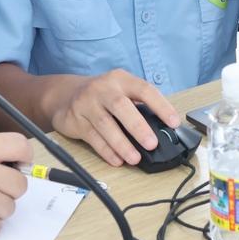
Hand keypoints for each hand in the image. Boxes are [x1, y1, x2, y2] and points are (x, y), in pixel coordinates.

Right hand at [48, 69, 179, 166]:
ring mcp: (86, 103)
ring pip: (105, 124)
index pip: (144, 89)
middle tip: (152, 144)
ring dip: (122, 144)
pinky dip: (106, 150)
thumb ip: (137, 105)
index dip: (161, 105)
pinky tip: (117, 160)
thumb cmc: (102, 95)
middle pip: (121, 106)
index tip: (174, 122)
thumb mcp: (120, 90)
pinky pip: (92, 137)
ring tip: (135, 158)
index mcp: (120, 79)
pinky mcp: (74, 119)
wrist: (64, 94)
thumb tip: (161, 129)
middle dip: (138, 127)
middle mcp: (102, 88)